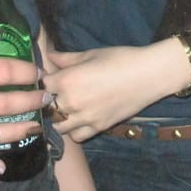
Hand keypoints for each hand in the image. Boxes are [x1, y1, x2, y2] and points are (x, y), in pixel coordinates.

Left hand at [43, 34, 173, 138]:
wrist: (148, 75)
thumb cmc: (120, 59)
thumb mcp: (90, 54)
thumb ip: (66, 58)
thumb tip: (49, 57)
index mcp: (67, 80)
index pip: (41, 85)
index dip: (43, 81)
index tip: (49, 79)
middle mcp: (71, 102)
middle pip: (46, 109)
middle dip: (48, 102)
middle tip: (55, 95)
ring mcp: (84, 118)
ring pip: (58, 126)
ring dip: (58, 118)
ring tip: (65, 109)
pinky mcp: (98, 128)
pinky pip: (76, 136)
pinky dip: (74, 130)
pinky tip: (79, 120)